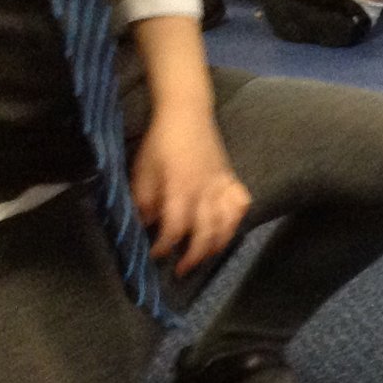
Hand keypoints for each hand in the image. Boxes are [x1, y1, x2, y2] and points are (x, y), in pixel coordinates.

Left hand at [131, 107, 250, 276]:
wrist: (186, 114)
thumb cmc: (160, 142)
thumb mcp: (142, 170)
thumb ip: (143, 199)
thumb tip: (144, 224)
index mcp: (180, 189)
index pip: (175, 227)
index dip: (165, 245)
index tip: (155, 254)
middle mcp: (205, 192)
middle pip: (205, 233)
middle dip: (193, 255)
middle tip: (182, 268)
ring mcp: (222, 187)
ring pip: (227, 224)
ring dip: (217, 244)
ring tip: (205, 254)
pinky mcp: (232, 180)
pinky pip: (241, 205)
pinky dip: (237, 219)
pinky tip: (227, 226)